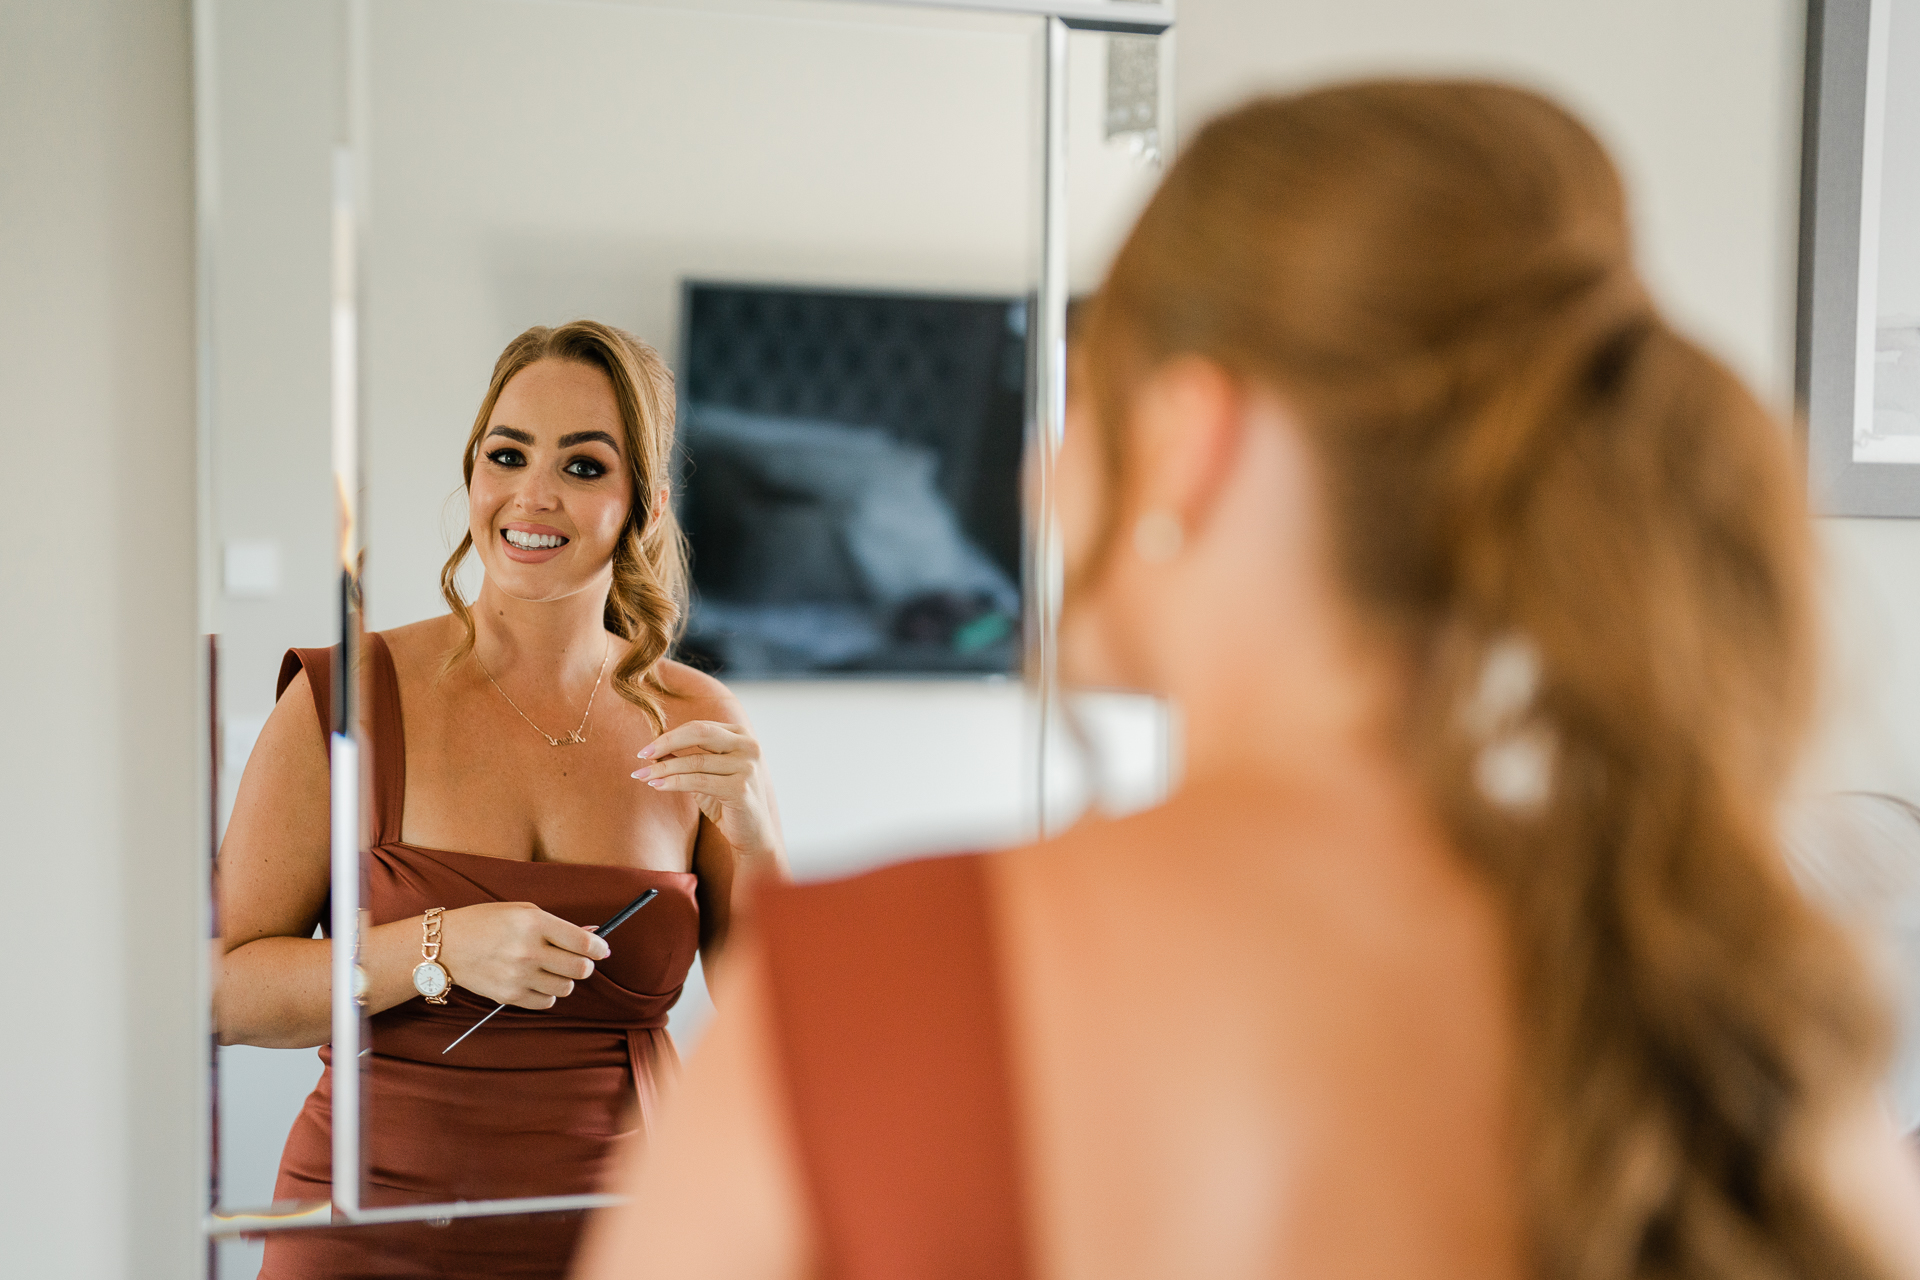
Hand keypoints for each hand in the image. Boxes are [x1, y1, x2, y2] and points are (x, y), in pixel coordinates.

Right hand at [436, 901, 610, 1009]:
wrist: (447, 945)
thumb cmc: (488, 922)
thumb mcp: (523, 911)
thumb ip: (559, 925)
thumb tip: (593, 934)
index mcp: (535, 924)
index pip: (583, 942)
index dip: (599, 948)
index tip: (602, 950)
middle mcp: (529, 951)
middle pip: (580, 969)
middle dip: (585, 965)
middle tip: (578, 960)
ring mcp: (519, 976)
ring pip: (566, 988)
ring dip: (566, 980)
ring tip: (552, 969)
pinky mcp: (509, 996)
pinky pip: (546, 1002)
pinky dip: (548, 993)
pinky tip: (538, 981)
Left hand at [632, 721, 778, 856]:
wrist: (752, 835)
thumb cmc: (727, 802)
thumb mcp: (705, 775)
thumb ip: (685, 759)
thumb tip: (652, 751)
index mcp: (741, 735)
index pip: (699, 727)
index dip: (670, 736)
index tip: (646, 750)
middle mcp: (748, 746)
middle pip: (699, 733)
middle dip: (666, 742)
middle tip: (642, 755)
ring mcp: (747, 767)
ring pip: (695, 761)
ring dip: (664, 768)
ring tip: (642, 776)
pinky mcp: (741, 789)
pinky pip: (698, 781)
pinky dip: (674, 782)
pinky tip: (657, 786)